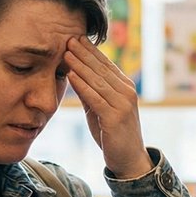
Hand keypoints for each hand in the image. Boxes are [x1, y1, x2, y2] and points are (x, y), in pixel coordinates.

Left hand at [63, 36, 152, 178]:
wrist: (128, 159)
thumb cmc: (112, 134)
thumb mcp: (99, 109)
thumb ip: (90, 92)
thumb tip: (74, 74)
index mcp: (124, 87)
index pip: (105, 64)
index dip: (90, 51)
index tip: (75, 37)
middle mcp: (126, 91)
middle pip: (101, 68)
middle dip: (84, 53)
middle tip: (68, 38)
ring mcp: (123, 104)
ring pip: (97, 80)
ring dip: (80, 65)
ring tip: (66, 53)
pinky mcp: (115, 117)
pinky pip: (96, 97)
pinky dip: (82, 85)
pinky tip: (71, 75)